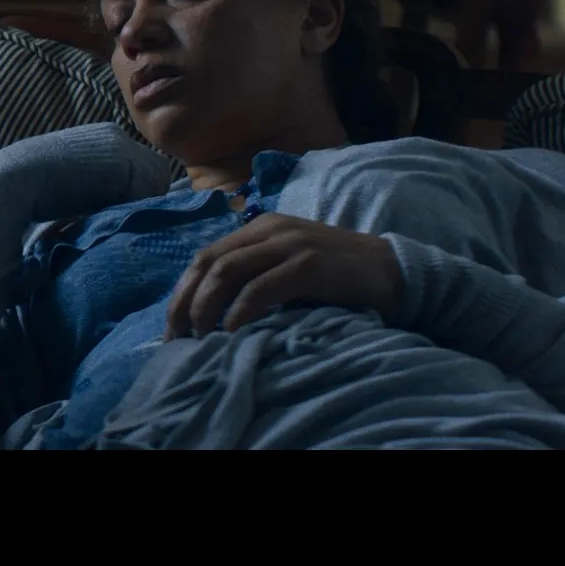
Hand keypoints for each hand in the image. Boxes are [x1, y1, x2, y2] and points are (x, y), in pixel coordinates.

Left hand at [163, 213, 404, 338]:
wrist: (392, 270)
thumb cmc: (337, 275)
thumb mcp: (288, 265)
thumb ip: (255, 273)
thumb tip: (211, 309)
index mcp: (259, 227)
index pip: (205, 257)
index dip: (182, 292)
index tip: (172, 326)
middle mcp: (269, 230)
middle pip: (208, 263)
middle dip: (186, 302)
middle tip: (176, 338)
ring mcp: (289, 244)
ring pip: (227, 272)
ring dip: (205, 307)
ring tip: (200, 338)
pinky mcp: (308, 264)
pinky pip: (261, 287)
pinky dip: (240, 310)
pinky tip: (231, 331)